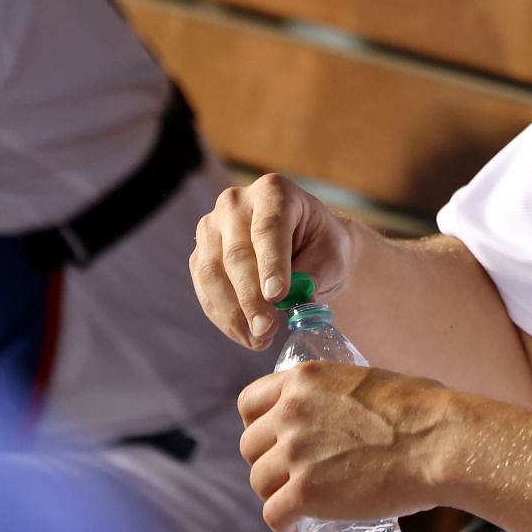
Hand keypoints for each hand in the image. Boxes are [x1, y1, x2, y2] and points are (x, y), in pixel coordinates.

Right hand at [190, 173, 354, 349]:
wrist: (306, 249)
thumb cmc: (321, 248)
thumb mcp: (332, 256)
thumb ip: (314, 272)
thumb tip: (291, 295)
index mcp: (273, 191)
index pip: (268, 228)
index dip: (271, 263)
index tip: (278, 295)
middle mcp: (235, 203)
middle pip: (237, 253)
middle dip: (251, 297)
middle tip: (266, 330)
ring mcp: (211, 228)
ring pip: (213, 273)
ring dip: (235, 313)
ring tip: (259, 339)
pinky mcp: (200, 255)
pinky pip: (205, 289)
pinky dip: (224, 317)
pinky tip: (245, 335)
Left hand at [238, 362, 451, 531]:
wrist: (437, 441)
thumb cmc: (419, 410)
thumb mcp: (363, 380)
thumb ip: (332, 395)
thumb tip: (335, 410)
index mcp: (303, 379)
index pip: (250, 403)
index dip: (260, 426)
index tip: (275, 441)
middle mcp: (290, 411)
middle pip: (250, 446)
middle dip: (267, 462)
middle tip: (291, 476)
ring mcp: (295, 452)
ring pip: (259, 482)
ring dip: (276, 494)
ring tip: (297, 504)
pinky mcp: (305, 492)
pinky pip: (274, 515)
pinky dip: (282, 525)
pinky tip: (296, 528)